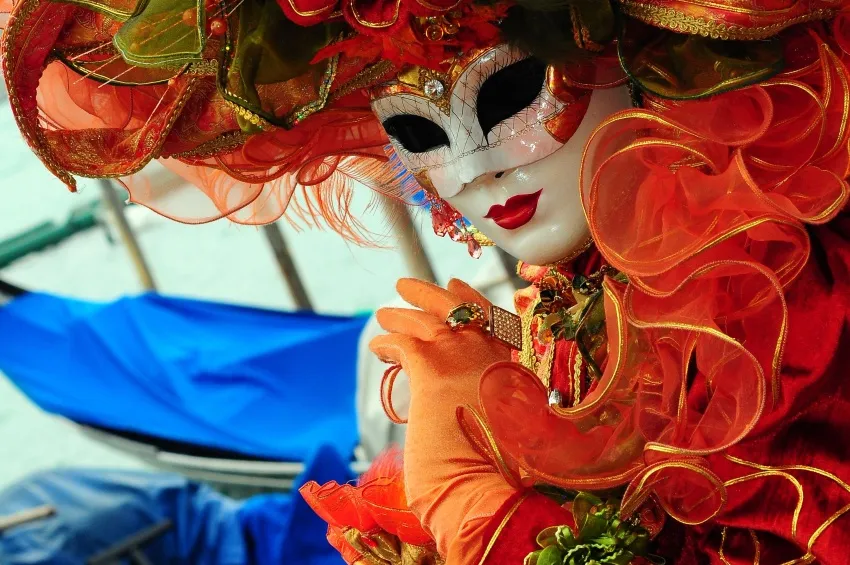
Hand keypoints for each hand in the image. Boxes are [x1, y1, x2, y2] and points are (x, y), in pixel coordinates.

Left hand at [369, 278, 515, 561]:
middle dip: (432, 294)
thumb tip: (475, 410)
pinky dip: (389, 342)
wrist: (489, 490)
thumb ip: (494, 411)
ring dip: (402, 314)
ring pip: (428, 319)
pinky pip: (404, 343)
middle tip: (408, 286)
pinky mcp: (432, 368)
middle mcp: (493, 358)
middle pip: (461, 309)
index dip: (474, 302)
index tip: (458, 286)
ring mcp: (464, 358)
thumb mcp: (506, 435)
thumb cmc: (497, 481)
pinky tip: (378, 346)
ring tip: (384, 313)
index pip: (495, 322)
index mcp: (514, 373)